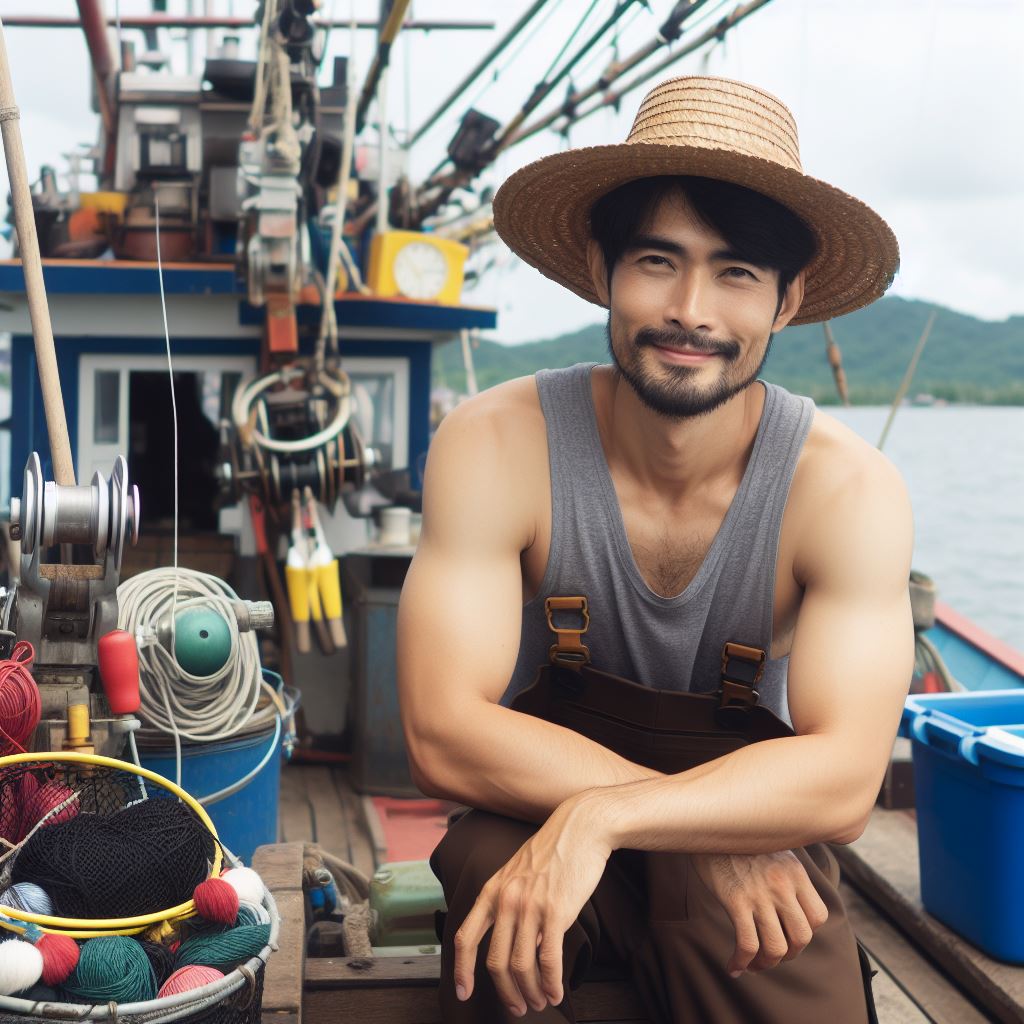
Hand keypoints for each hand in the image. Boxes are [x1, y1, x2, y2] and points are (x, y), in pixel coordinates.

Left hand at [454, 794, 611, 1016]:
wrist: (581, 827)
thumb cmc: (553, 851)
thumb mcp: (519, 874)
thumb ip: (512, 906)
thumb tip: (520, 944)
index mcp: (492, 890)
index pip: (465, 937)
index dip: (461, 970)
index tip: (464, 992)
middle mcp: (506, 900)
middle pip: (495, 962)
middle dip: (505, 992)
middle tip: (518, 1007)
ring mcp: (530, 906)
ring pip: (521, 966)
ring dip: (530, 992)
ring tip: (539, 1002)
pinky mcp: (556, 911)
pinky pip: (549, 960)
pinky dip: (551, 983)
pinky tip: (556, 992)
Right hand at [690, 850, 828, 975]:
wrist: (708, 825)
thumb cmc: (737, 841)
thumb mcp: (772, 849)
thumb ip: (786, 872)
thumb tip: (791, 899)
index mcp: (795, 872)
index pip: (818, 917)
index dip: (805, 933)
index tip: (789, 934)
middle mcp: (782, 884)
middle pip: (801, 938)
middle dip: (788, 954)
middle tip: (772, 955)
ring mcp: (760, 893)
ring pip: (776, 947)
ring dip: (766, 964)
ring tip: (753, 964)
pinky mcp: (736, 900)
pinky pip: (747, 944)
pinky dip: (742, 962)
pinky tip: (734, 965)